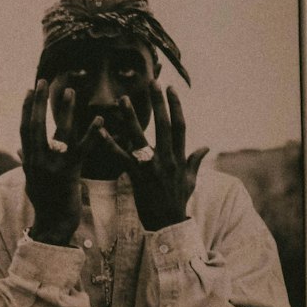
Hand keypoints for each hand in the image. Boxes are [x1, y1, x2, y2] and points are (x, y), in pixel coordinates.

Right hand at [20, 79, 99, 246]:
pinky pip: (82, 149)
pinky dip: (92, 133)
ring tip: (71, 91)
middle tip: (43, 81)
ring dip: (65, 110)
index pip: (25, 128)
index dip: (27, 108)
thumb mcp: (32, 180)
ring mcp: (53, 166)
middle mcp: (38, 161)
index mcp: (29, 160)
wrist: (54, 224)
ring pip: (58, 132)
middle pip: (36, 125)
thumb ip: (26, 161)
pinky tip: (100, 119)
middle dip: (39, 102)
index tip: (29, 91)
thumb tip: (18, 148)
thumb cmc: (45, 202)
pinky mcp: (70, 172)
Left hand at [96, 84, 207, 232]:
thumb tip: (206, 146)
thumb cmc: (178, 202)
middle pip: (163, 125)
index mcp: (179, 158)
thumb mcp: (190, 181)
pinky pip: (121, 158)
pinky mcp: (137, 177)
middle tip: (152, 82)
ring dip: (130, 117)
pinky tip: (100, 131)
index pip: (179, 126)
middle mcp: (167, 159)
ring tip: (123, 99)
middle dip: (158, 103)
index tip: (171, 89)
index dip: (176, 106)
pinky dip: (110, 144)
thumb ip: (195, 161)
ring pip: (140, 138)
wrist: (168, 225)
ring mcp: (151, 168)